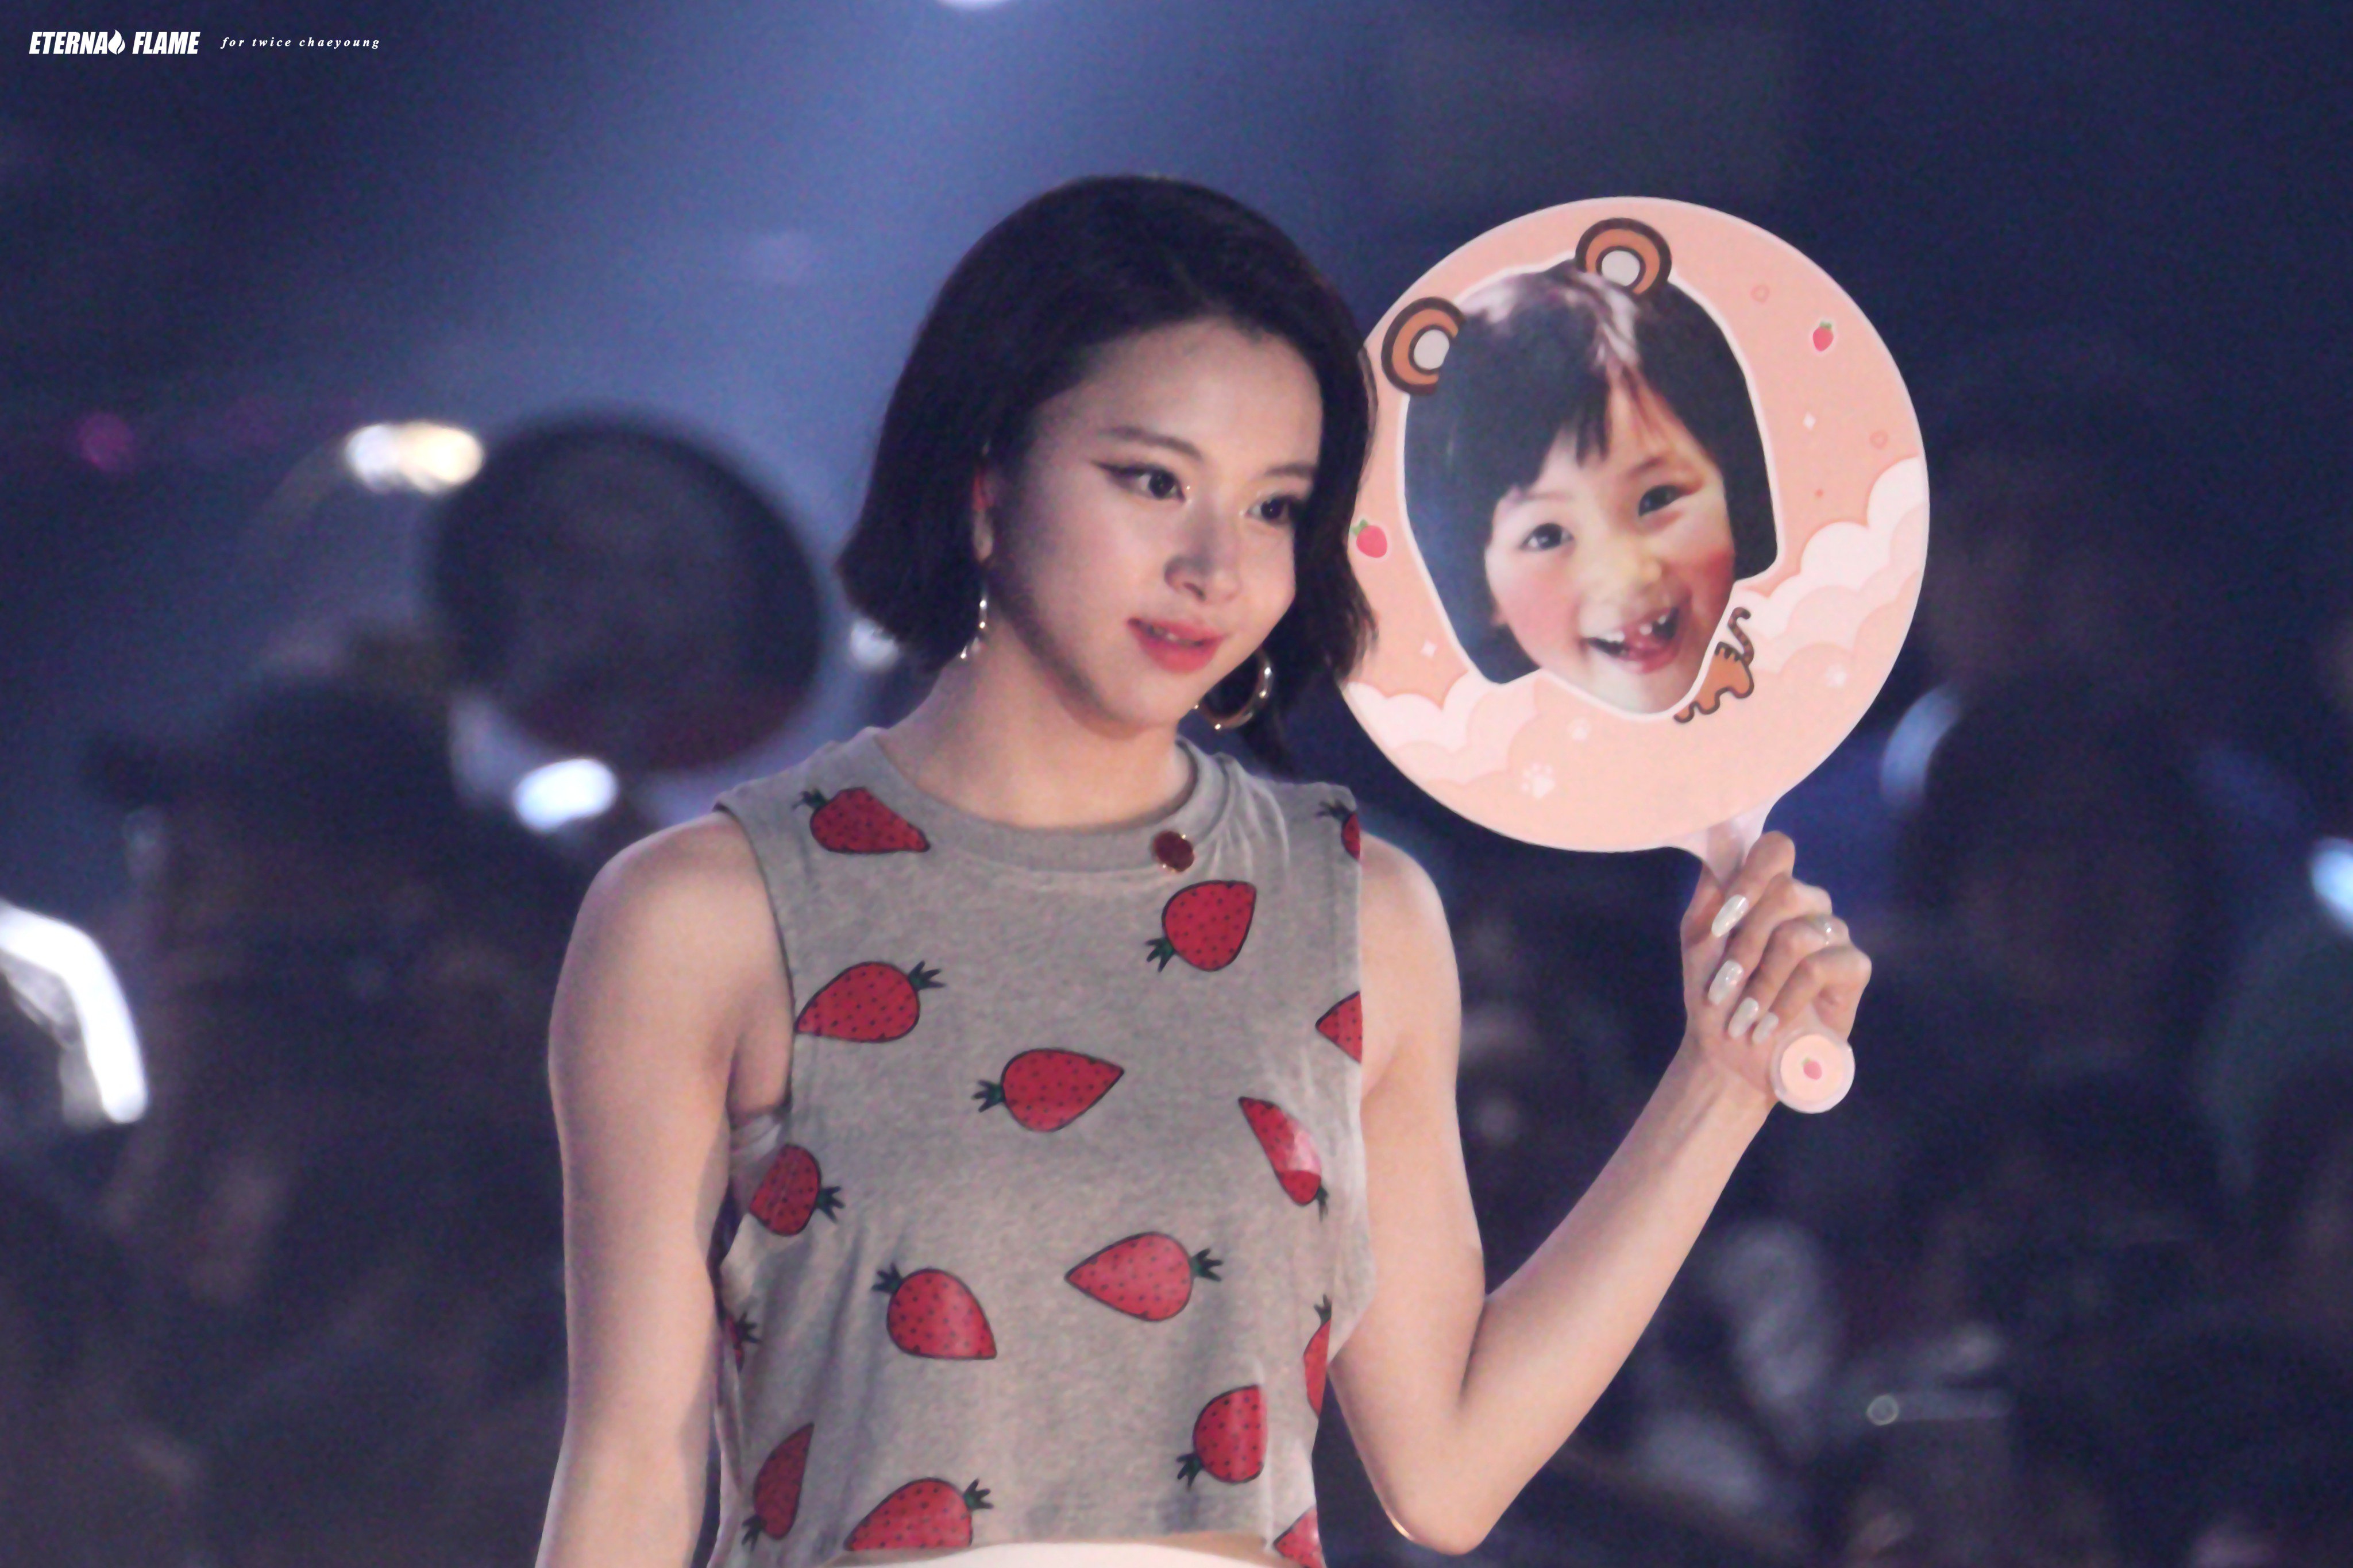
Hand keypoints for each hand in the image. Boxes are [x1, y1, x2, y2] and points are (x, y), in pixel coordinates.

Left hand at [1675, 832, 1871, 1102]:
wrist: (1731, 1056)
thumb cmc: (1714, 996)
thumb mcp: (1700, 941)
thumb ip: (1712, 894)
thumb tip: (1720, 841)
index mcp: (1768, 890)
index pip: (1776, 849)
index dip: (1750, 876)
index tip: (1722, 923)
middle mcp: (1806, 903)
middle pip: (1786, 892)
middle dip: (1746, 945)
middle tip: (1724, 987)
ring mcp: (1833, 932)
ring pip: (1798, 935)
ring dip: (1759, 983)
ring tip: (1742, 1017)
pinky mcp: (1854, 968)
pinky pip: (1820, 969)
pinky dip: (1784, 1001)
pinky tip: (1767, 1025)